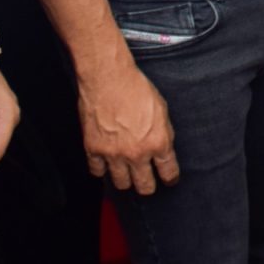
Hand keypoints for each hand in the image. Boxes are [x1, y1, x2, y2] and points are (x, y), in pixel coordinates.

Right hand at [80, 63, 178, 194]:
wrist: (108, 78)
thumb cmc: (136, 88)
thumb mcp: (161, 109)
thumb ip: (163, 133)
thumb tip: (163, 149)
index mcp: (158, 142)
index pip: (168, 172)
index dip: (170, 178)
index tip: (169, 180)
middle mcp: (137, 153)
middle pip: (144, 186)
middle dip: (148, 186)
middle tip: (147, 181)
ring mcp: (114, 154)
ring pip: (121, 183)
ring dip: (125, 179)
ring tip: (127, 173)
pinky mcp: (93, 149)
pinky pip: (97, 172)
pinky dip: (102, 169)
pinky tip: (106, 164)